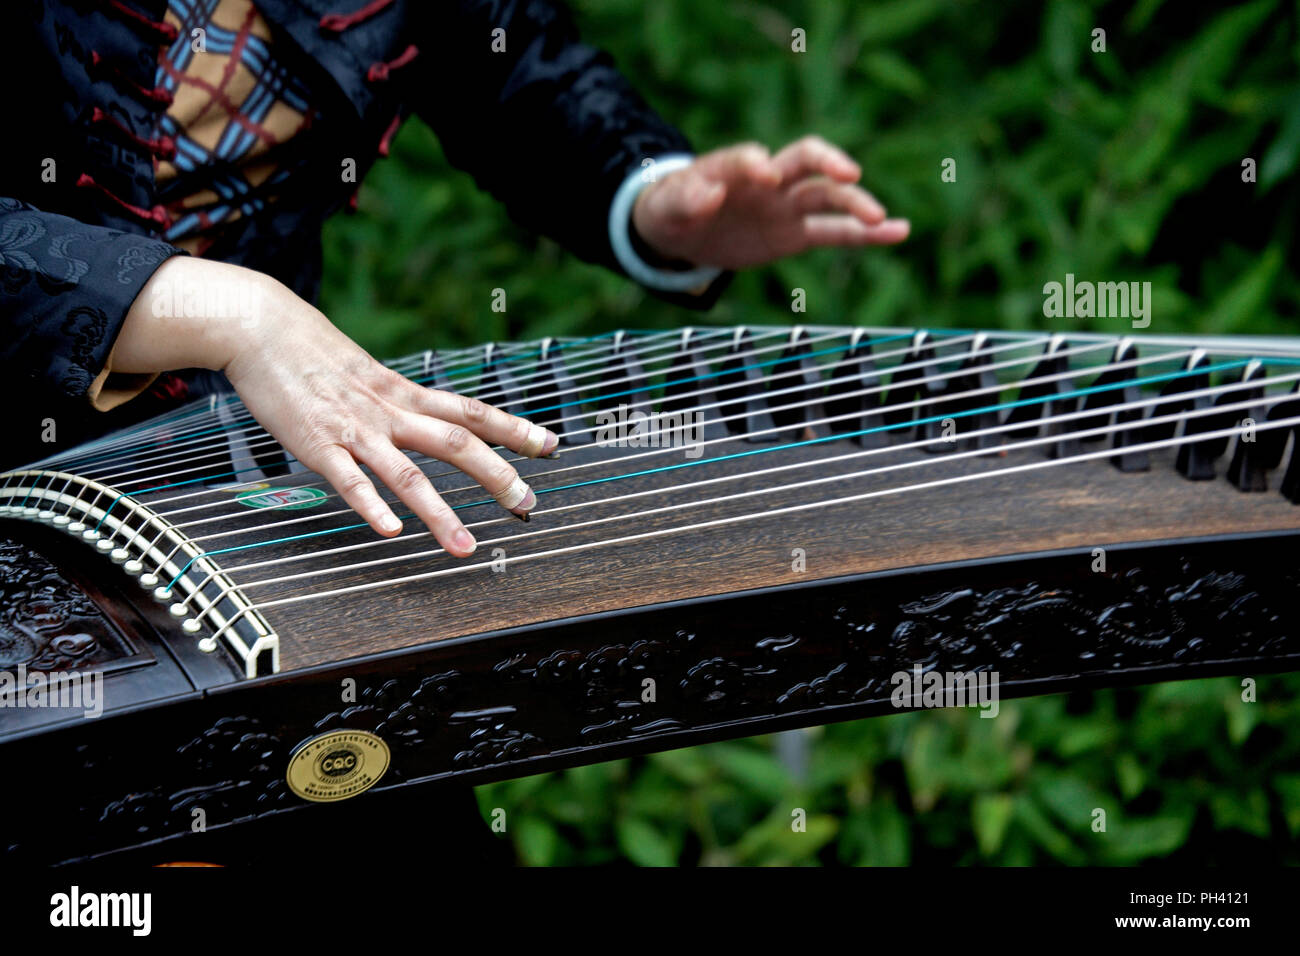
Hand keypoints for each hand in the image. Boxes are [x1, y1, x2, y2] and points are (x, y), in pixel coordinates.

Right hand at [116, 257, 556, 556]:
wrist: (261, 325)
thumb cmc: (314, 353)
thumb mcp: (371, 374)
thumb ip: (401, 402)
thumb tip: (430, 421)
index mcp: (405, 394)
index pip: (472, 411)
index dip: (514, 428)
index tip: (551, 445)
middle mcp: (390, 411)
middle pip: (456, 444)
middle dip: (497, 477)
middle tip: (528, 506)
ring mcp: (355, 430)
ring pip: (408, 474)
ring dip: (440, 514)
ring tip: (466, 548)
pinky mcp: (317, 445)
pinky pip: (349, 480)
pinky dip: (372, 506)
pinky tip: (391, 532)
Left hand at [631, 135, 909, 269]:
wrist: (682, 229)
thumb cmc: (671, 209)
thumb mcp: (667, 207)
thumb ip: (686, 198)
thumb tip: (708, 193)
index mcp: (734, 167)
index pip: (749, 157)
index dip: (755, 162)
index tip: (764, 173)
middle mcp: (769, 180)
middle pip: (805, 160)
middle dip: (827, 164)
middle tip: (848, 176)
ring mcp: (786, 206)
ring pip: (827, 198)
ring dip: (855, 205)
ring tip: (883, 219)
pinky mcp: (795, 234)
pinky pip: (835, 233)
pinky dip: (865, 235)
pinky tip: (898, 233)